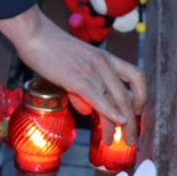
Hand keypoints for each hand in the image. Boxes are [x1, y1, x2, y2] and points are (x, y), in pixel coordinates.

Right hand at [0, 7, 146, 129]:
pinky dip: (111, 112)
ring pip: (118, 100)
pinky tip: (117, 122)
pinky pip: (99, 98)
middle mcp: (105, 64)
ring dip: (123, 124)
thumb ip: (83, 88)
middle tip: (132, 138)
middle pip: (129, 96)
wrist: (35, 34)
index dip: (141, 96)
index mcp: (106, 58)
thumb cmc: (50, 49)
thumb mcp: (75, 66)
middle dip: (134, 121)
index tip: (137, 113)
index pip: (136, 77)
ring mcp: (93, 71)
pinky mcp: (78, 78)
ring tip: (120, 141)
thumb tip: (87, 110)